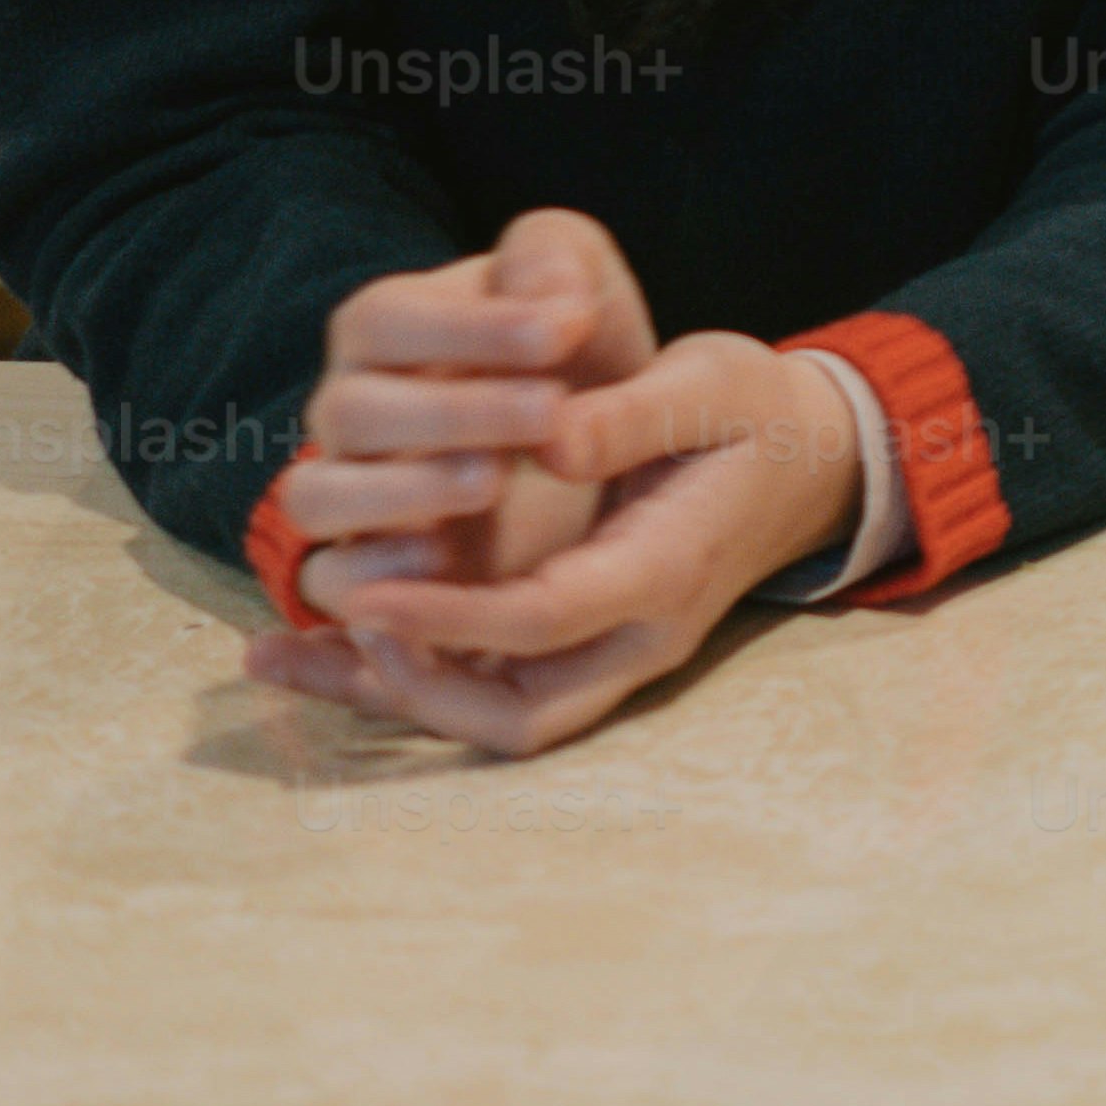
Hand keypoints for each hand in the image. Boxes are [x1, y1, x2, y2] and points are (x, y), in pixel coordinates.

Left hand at [245, 216, 857, 757]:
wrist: (812, 458)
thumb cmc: (756, 413)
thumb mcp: (711, 384)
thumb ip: (631, 414)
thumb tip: (552, 440)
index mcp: (667, 569)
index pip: (542, 619)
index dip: (447, 612)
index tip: (364, 587)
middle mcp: (640, 637)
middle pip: (518, 714)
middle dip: (418, 684)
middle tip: (349, 617)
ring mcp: (616, 655)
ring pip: (499, 721)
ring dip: (397, 695)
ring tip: (293, 654)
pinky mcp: (590, 650)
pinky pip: (494, 692)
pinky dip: (408, 682)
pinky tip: (324, 653)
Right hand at [258, 205, 652, 618]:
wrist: (596, 453)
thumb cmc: (573, 351)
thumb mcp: (579, 284)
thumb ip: (556, 262)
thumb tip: (551, 303)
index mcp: (383, 329)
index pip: (380, 320)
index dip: (466, 328)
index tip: (563, 334)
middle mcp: (347, 410)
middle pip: (349, 410)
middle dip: (452, 412)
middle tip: (548, 412)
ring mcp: (343, 492)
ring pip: (318, 498)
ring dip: (404, 492)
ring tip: (495, 481)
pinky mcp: (361, 571)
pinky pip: (328, 582)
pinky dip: (374, 572)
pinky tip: (449, 556)